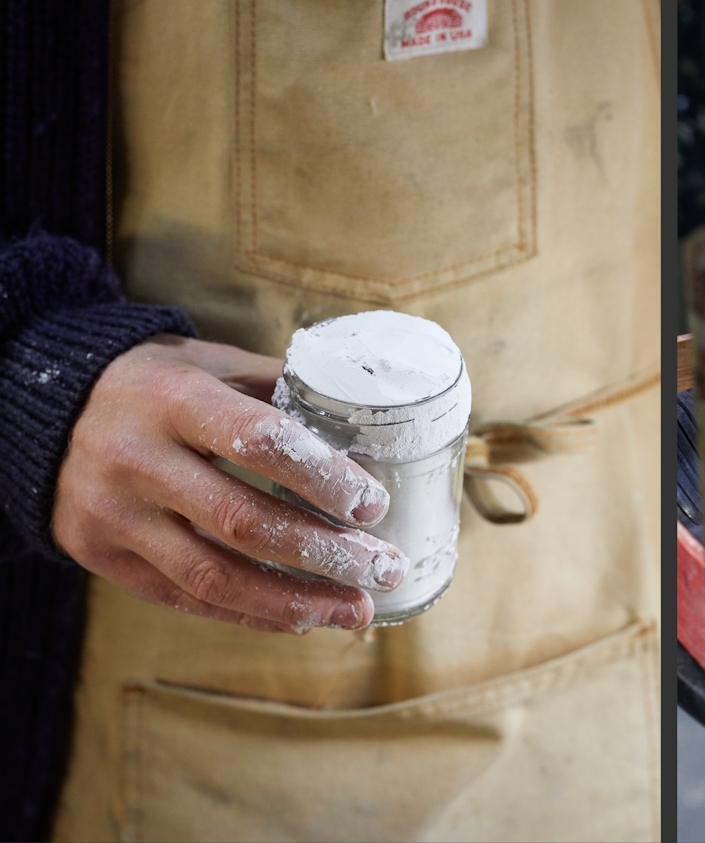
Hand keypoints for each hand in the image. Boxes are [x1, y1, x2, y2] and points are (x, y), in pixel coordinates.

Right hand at [52, 334, 403, 633]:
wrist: (46, 410)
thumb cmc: (153, 383)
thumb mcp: (211, 363)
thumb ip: (278, 390)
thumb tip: (365, 421)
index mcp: (174, 400)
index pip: (259, 442)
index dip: (323, 477)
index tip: (373, 505)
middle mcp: (137, 460)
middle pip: (243, 521)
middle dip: (325, 554)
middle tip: (383, 569)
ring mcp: (114, 514)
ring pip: (214, 575)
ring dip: (295, 601)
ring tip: (355, 610)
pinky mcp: (101, 556)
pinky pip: (185, 596)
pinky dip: (250, 612)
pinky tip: (300, 617)